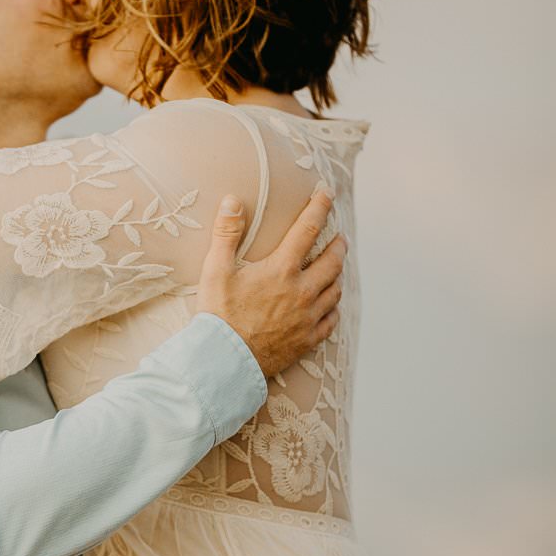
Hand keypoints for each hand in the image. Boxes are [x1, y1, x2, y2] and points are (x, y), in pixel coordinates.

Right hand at [195, 187, 345, 377]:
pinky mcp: (307, 340)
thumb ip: (226, 233)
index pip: (308, 229)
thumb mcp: (215, 270)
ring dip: (337, 276)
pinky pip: (331, 321)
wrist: (224, 362)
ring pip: (335, 290)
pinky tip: (329, 306)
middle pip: (332, 261)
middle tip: (340, 238)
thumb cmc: (217, 315)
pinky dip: (333, 309)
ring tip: (334, 269)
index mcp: (281, 270)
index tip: (327, 193)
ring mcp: (307, 318)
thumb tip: (232, 200)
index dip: (320, 207)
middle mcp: (302, 291)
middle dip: (338, 245)